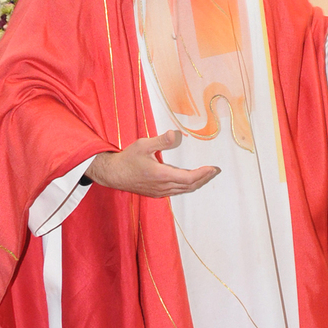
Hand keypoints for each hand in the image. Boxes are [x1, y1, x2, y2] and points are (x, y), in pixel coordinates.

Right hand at [87, 131, 219, 198]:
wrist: (112, 174)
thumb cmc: (127, 159)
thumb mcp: (143, 145)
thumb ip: (161, 141)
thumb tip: (174, 133)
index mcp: (161, 175)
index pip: (189, 178)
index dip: (203, 174)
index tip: (213, 168)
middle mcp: (162, 186)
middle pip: (190, 186)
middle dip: (204, 179)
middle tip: (215, 171)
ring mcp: (159, 192)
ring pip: (184, 190)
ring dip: (197, 184)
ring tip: (206, 176)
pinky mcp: (156, 193)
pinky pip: (176, 192)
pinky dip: (187, 187)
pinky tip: (189, 181)